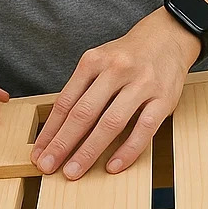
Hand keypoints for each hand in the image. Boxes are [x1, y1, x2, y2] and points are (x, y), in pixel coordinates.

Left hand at [32, 10, 199, 179]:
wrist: (168, 37)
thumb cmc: (128, 55)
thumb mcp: (99, 61)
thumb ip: (81, 89)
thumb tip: (57, 129)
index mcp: (94, 61)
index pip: (66, 102)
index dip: (50, 130)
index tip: (39, 152)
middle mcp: (116, 70)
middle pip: (83, 113)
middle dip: (62, 144)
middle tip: (48, 166)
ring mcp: (142, 84)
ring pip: (111, 123)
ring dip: (88, 151)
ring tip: (73, 171)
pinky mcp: (164, 99)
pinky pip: (143, 129)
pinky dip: (127, 151)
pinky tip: (112, 166)